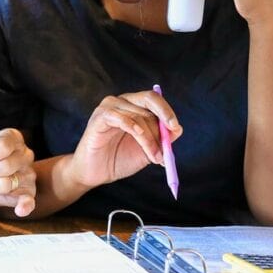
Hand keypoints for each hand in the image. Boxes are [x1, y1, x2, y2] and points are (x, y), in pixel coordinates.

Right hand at [67, 92, 181, 189]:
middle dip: (163, 118)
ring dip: (150, 139)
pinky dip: (134, 128)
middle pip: (148, 99)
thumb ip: (161, 139)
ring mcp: (109, 108)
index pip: (154, 100)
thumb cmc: (118, 159)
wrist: (94, 173)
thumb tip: (177, 129)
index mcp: (133, 106)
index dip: (167, 112)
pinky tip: (139, 138)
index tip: (176, 128)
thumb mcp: (146, 150)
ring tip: (155, 157)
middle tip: (170, 136)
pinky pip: (121, 118)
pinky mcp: (99, 117)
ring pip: (139, 115)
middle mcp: (121, 102)